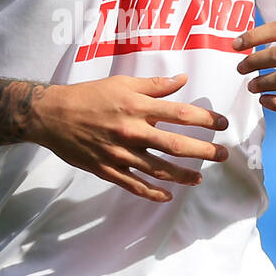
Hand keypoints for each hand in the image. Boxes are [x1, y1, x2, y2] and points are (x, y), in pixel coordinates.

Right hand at [28, 72, 228, 202]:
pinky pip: (134, 186)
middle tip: (223, 156)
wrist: (52, 115)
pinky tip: (167, 196)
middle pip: (176, 145)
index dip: (206, 120)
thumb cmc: (88, 95)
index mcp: (137, 107)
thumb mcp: (121, 83)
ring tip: (199, 178)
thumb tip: (182, 79)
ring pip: (159, 170)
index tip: (223, 124)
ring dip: (183, 176)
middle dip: (204, 152)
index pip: (180, 114)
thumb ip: (154, 85)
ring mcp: (120, 154)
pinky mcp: (107, 169)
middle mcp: (132, 131)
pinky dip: (152, 193)